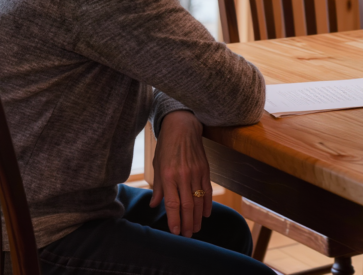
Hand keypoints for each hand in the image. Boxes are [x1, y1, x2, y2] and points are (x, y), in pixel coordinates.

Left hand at [150, 110, 212, 236]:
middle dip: (187, 223)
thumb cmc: (167, 146)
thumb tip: (155, 205)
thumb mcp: (157, 165)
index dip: (174, 219)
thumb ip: (158, 187)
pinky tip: (206, 213)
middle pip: (187, 205)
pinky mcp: (205, 169)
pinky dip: (208, 203)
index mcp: (168, 175)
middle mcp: (183, 175)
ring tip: (196, 228)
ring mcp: (196, 172)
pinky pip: (208, 190)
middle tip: (187, 235)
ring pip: (199, 200)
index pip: (173, 203)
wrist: (183, 127)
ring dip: (198, 217)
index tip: (175, 232)